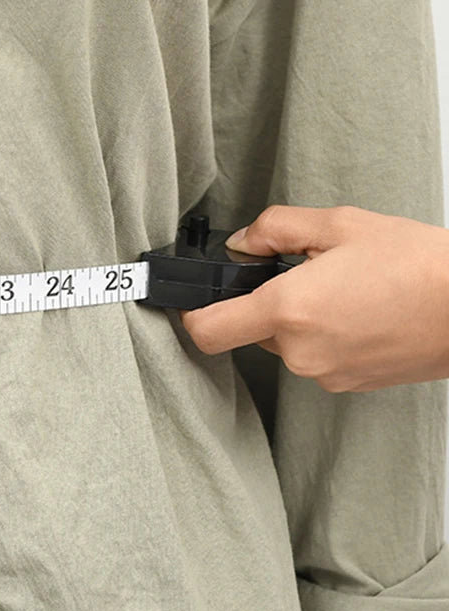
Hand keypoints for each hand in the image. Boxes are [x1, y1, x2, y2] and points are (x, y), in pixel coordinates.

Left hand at [178, 204, 448, 391]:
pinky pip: (316, 357)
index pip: (207, 330)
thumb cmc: (419, 265)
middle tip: (307, 272)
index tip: (193, 299)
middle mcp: (300, 351)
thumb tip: (242, 244)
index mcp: (288, 310)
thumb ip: (276, 229)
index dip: (191, 314)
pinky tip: (360, 311)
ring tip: (346, 289)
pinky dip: (325, 334)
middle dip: (266, 302)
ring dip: (300, 318)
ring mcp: (325, 374)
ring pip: (286, 343)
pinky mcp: (349, 385)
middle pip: (250, 330)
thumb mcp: (340, 225)